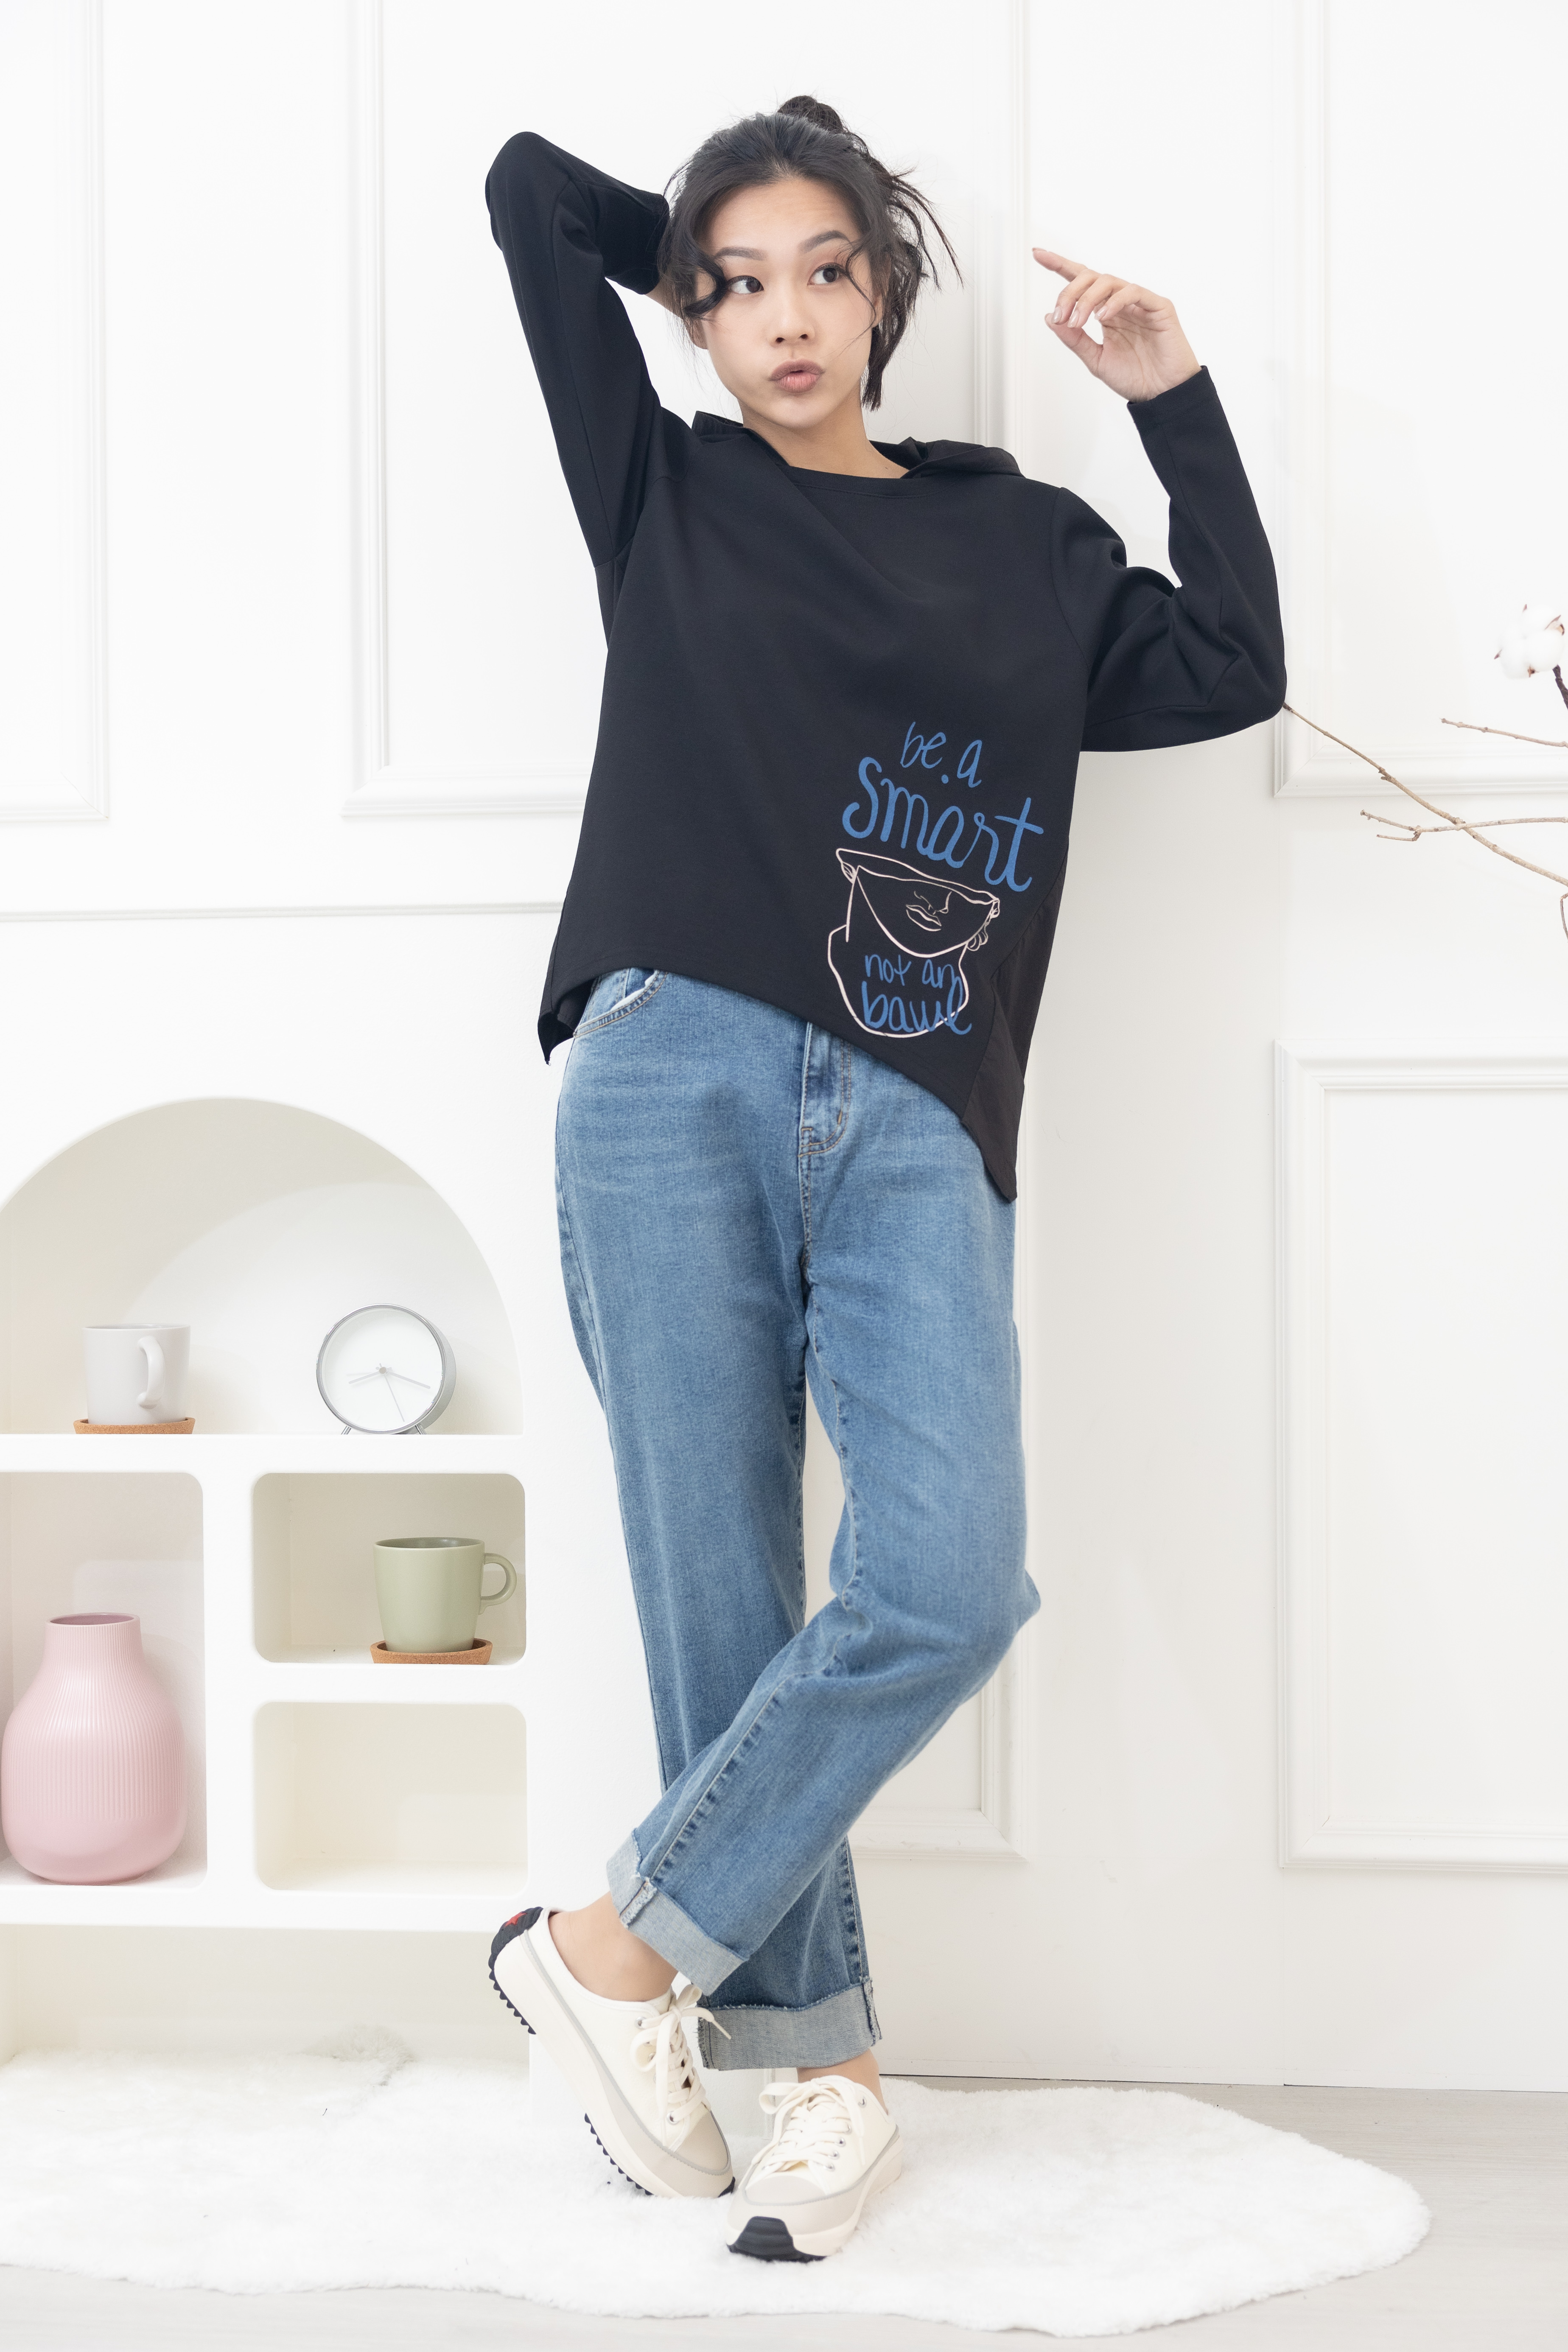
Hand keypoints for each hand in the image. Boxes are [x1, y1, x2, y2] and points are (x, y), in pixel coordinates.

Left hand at [1032, 250, 1199, 403]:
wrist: (1163, 394)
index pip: (1081, 282)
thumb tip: (1051, 317)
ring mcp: (1139, 303)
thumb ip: (1074, 339)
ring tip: (1078, 321)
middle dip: (1070, 292)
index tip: (1038, 254)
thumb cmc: (1135, 377)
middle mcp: (1120, 303)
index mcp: (1105, 312)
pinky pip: (1134, 292)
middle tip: (1061, 316)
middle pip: (1090, 278)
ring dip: (1087, 299)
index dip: (1060, 266)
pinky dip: (1114, 301)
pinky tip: (1102, 316)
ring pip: (1109, 281)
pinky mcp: (1158, 306)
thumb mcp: (1096, 360)